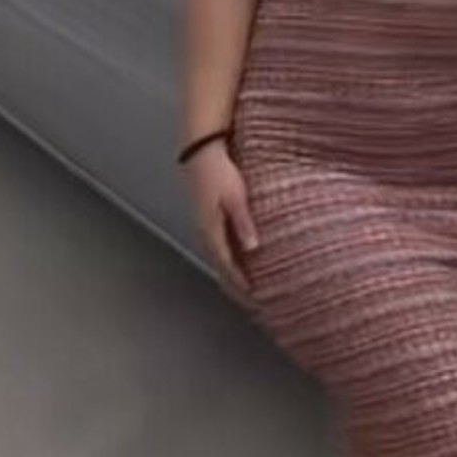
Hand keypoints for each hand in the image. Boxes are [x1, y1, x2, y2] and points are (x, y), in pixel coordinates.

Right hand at [185, 139, 259, 298]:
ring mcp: (206, 228)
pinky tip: (242, 265)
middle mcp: (206, 233)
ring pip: (219, 261)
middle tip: (254, 304)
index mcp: (211, 230)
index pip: (227, 266)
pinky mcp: (209, 221)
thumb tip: (252, 248)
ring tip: (249, 292)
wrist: (200, 151)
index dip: (241, 284)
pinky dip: (231, 263)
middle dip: (236, 289)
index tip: (255, 298)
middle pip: (221, 269)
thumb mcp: (235, 196)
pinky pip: (220, 249)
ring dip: (233, 277)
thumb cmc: (218, 170)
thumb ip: (243, 222)